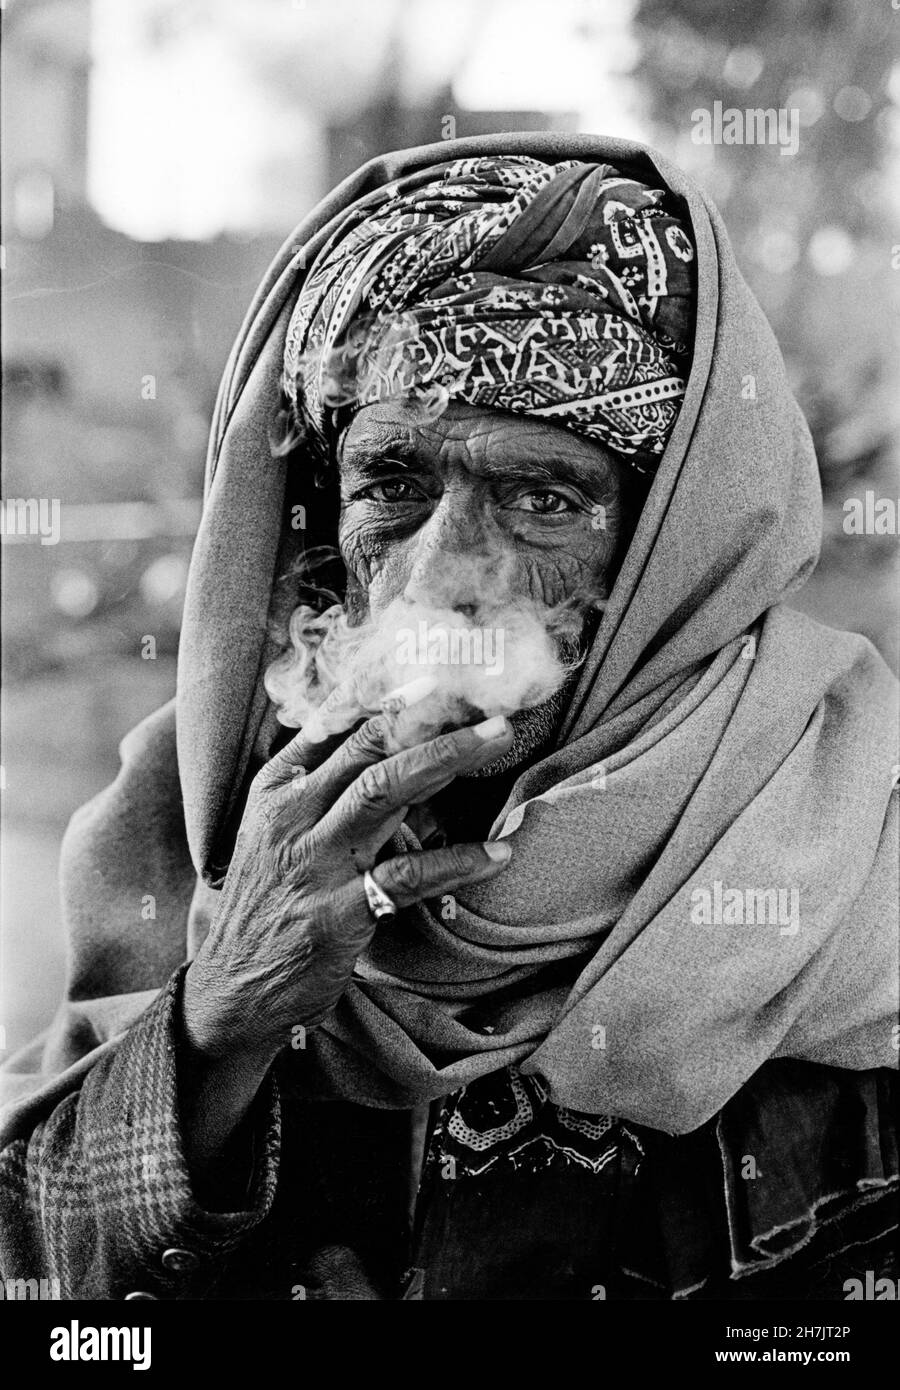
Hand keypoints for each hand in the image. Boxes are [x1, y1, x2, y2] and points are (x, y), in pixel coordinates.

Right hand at [181, 700, 513, 1069]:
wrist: (230, 990)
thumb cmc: (267, 905)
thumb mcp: (270, 832)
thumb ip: (310, 781)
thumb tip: (359, 727)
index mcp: (275, 790)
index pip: (338, 727)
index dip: (393, 700)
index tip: (440, 681)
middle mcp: (291, 816)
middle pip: (370, 748)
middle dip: (434, 719)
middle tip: (490, 706)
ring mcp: (315, 862)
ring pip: (387, 791)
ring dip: (448, 759)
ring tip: (499, 741)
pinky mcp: (338, 912)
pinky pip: (408, 876)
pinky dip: (457, 861)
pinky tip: (496, 853)